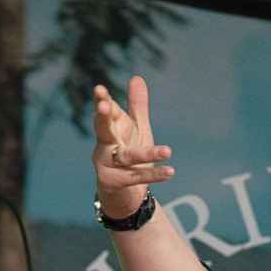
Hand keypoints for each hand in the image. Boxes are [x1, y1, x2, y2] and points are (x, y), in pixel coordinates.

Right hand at [92, 75, 173, 218]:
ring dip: (148, 153)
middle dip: (103, 118)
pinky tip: (170, 171)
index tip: (100, 89)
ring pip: (127, 156)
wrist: (124, 193)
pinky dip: (154, 175)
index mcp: (112, 129)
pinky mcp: (114, 182)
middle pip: (103, 129)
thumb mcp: (137, 129)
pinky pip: (137, 177)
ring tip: (168, 151)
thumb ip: (137, 106)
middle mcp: (105, 145)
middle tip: (103, 106)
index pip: (108, 112)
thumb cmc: (130, 154)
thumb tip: (137, 77)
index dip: (103, 101)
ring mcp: (107, 164)